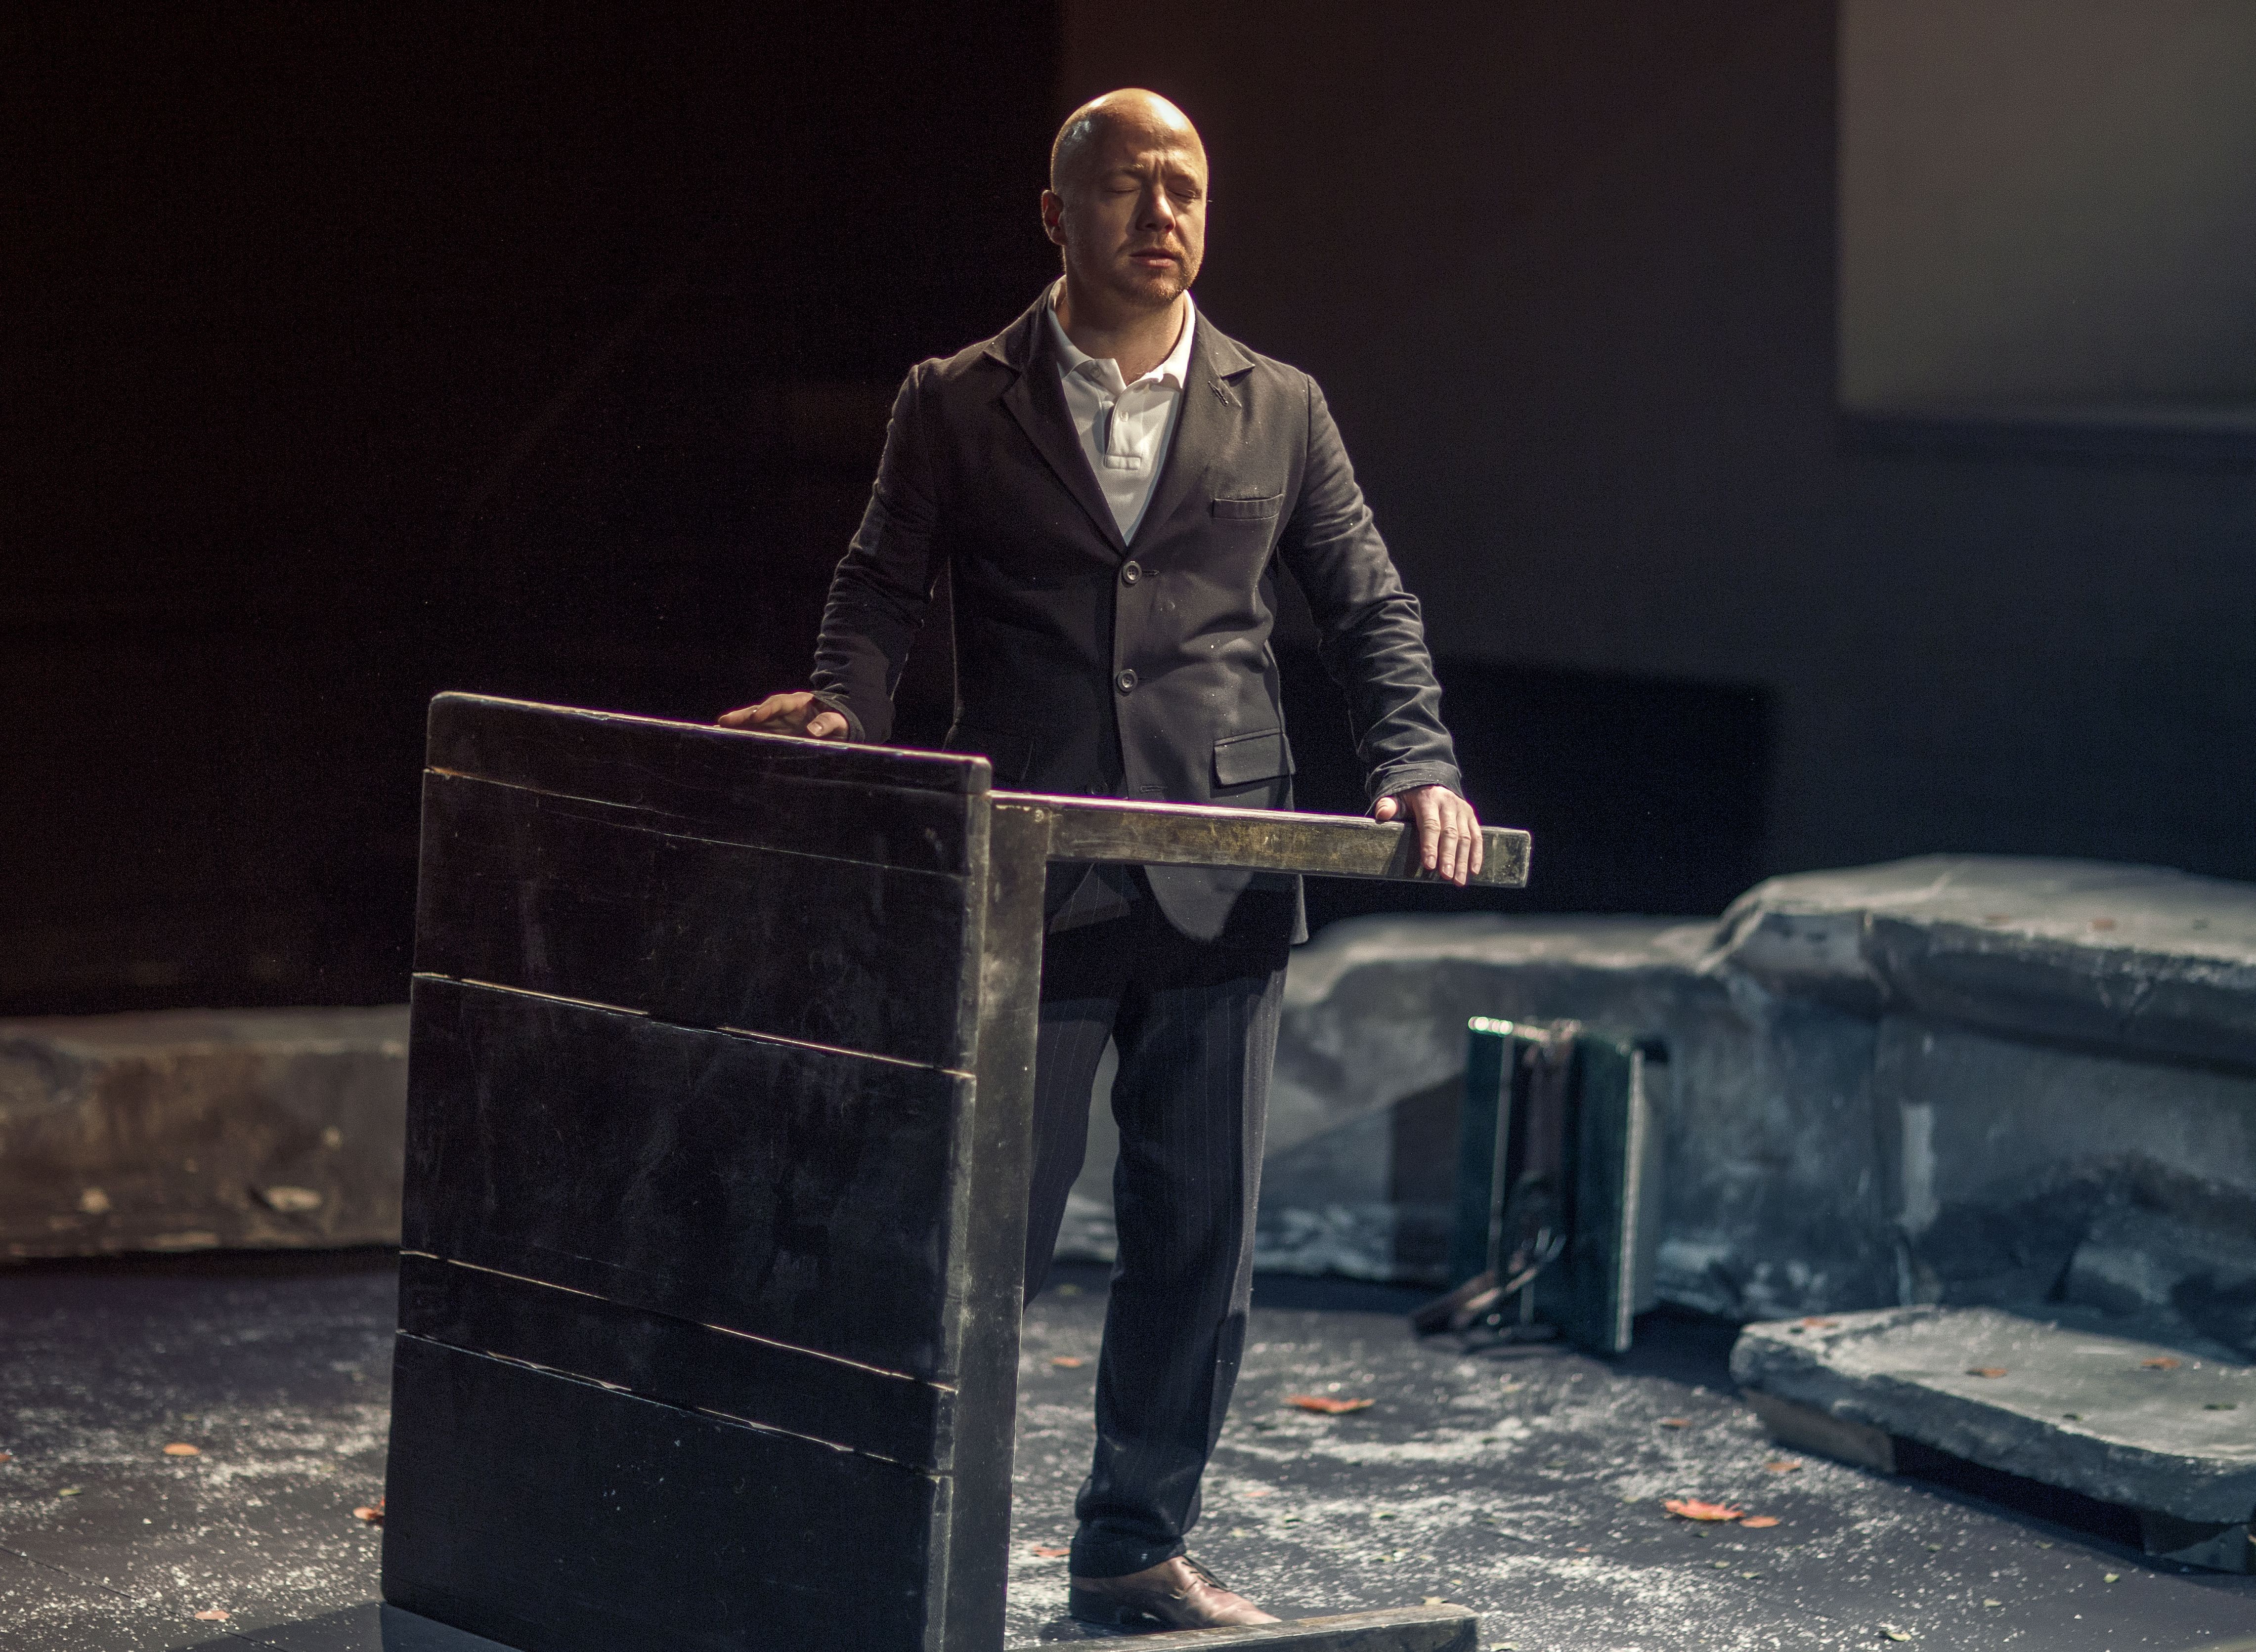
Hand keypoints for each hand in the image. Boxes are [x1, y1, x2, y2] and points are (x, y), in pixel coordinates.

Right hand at [717, 691, 848, 739]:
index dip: (767, 709)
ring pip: (753, 721)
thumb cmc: (838, 721)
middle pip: (760, 710)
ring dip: (737, 725)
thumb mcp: (839, 721)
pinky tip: (726, 739)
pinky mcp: (773, 731)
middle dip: (742, 716)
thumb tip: (814, 730)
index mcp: (798, 702)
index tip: (756, 716)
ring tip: (717, 730)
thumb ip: (828, 723)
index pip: (779, 703)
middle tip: (724, 721)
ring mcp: (776, 720)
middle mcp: (783, 709)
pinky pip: (755, 732)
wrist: (837, 723)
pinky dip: (741, 735)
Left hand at [1373, 784, 1482, 884]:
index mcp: (1429, 800)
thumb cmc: (1412, 798)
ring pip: (1466, 837)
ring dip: (1463, 860)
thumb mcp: (1398, 798)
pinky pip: (1477, 837)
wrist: (1432, 783)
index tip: (1429, 865)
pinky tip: (1474, 871)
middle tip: (1446, 875)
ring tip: (1458, 880)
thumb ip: (1389, 806)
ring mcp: (1462, 811)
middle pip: (1450, 833)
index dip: (1430, 846)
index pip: (1430, 825)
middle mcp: (1449, 804)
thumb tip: (1382, 814)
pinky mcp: (1471, 817)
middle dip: (1448, 856)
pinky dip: (1476, 854)